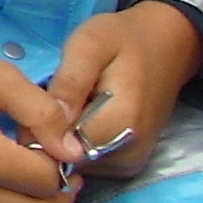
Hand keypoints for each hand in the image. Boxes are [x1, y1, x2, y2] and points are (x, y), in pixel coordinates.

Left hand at [48, 1, 202, 163]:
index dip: (40, 127)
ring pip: (75, 163)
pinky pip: (90, 162)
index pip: (61, 147)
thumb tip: (50, 122)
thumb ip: (71, 82)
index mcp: (122, 125)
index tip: (36, 101)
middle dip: (52, 133)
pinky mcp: (129, 163)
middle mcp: (130, 154)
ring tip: (72, 103)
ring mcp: (131, 163)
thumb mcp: (90, 45)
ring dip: (64, 138)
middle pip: (67, 159)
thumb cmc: (124, 39)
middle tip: (56, 96)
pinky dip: (78, 143)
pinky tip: (81, 115)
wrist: (167, 45)